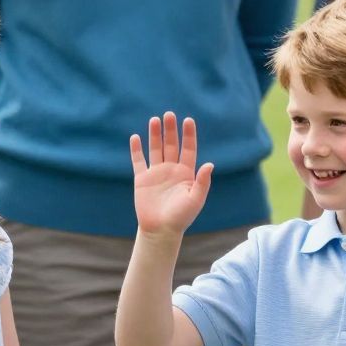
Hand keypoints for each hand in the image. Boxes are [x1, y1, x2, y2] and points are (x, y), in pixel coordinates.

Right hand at [129, 113, 212, 237]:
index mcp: (186, 173)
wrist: (161, 230)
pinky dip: (136, 150)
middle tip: (169, 114)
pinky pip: (138, 161)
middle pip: (171, 145)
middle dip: (171, 130)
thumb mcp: (195, 199)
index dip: (188, 135)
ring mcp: (156, 174)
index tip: (188, 120)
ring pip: (155, 149)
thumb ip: (202, 182)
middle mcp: (171, 170)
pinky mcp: (142, 179)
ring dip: (155, 135)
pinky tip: (135, 137)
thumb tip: (210, 164)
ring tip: (155, 120)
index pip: (188, 149)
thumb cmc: (182, 217)